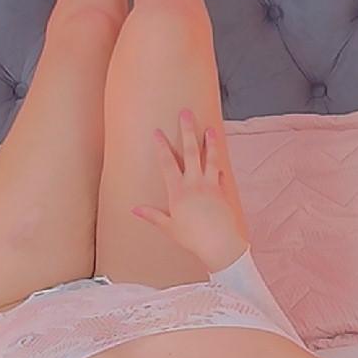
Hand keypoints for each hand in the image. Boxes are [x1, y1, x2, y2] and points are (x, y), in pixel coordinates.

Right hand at [133, 108, 247, 271]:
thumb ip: (153, 216)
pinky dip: (219, 167)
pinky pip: (221, 175)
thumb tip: (134, 210)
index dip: (161, 146)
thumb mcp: (169, 227)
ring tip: (210, 129)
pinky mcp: (223, 192)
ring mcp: (211, 185)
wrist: (220, 243)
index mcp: (178, 191)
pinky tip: (220, 162)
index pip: (167, 163)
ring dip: (210, 142)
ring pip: (210, 158)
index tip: (157, 131)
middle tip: (186, 113)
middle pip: (190, 151)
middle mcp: (195, 183)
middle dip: (187, 130)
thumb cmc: (192, 237)